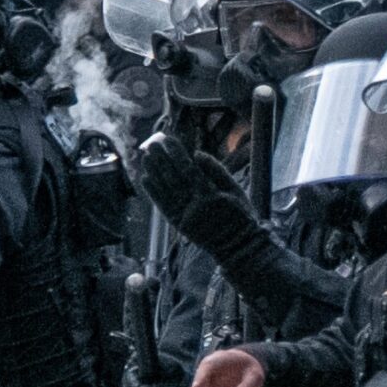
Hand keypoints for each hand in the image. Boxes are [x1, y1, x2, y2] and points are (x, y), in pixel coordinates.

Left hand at [134, 134, 255, 244]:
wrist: (238, 247)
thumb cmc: (240, 215)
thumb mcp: (236, 190)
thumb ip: (217, 171)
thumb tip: (197, 154)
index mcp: (211, 196)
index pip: (189, 170)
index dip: (177, 154)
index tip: (168, 139)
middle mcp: (195, 207)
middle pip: (173, 179)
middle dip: (161, 160)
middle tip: (151, 144)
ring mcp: (185, 217)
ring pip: (165, 191)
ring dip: (153, 173)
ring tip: (145, 157)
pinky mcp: (179, 225)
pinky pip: (163, 206)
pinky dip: (153, 192)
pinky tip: (145, 179)